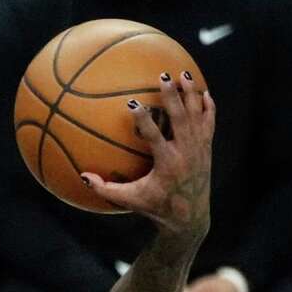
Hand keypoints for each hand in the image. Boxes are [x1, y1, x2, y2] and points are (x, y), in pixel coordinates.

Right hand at [82, 73, 213, 237]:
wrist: (190, 217)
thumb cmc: (156, 206)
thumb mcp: (130, 200)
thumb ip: (106, 190)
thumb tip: (83, 176)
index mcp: (167, 164)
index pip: (154, 137)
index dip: (144, 119)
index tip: (133, 101)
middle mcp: (185, 153)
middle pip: (180, 119)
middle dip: (173, 96)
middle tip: (164, 76)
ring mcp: (199, 149)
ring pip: (196, 116)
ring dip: (191, 94)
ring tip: (184, 74)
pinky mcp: (207, 148)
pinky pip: (209, 122)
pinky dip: (208, 107)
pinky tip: (204, 92)